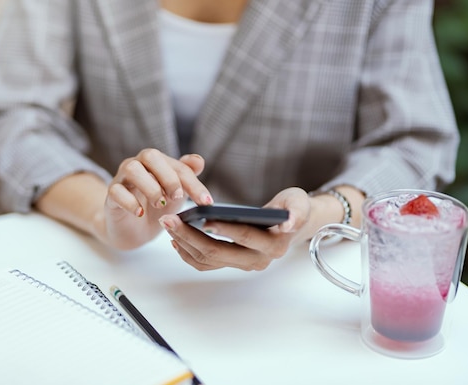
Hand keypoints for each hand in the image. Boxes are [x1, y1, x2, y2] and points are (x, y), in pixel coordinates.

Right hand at [97, 149, 213, 249]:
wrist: (133, 230)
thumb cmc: (156, 208)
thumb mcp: (176, 195)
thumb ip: (187, 177)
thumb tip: (198, 160)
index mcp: (157, 164)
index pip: (178, 166)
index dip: (194, 183)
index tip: (206, 202)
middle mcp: (138, 165)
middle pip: (150, 155)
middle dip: (168, 176)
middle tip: (177, 197)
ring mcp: (122, 179)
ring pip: (131, 168)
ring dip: (150, 187)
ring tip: (160, 204)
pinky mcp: (111, 195)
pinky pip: (116, 191)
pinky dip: (130, 202)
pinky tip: (140, 213)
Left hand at [158, 187, 311, 270]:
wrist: (289, 222)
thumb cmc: (292, 208)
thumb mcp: (299, 202)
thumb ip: (296, 211)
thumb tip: (288, 223)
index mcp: (273, 245)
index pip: (244, 237)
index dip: (223, 229)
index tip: (202, 219)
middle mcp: (257, 260)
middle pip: (217, 252)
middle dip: (190, 236)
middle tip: (170, 220)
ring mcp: (243, 265)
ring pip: (207, 260)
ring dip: (184, 243)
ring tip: (168, 225)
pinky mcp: (232, 264)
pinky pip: (205, 264)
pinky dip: (188, 253)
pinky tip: (175, 239)